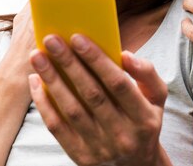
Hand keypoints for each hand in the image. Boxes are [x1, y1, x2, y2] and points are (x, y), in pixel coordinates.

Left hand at [29, 35, 168, 165]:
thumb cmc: (144, 120)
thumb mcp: (157, 98)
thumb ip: (147, 73)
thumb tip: (125, 54)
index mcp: (143, 117)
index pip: (118, 83)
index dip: (97, 60)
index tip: (78, 38)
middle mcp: (122, 134)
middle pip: (91, 94)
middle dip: (69, 64)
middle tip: (51, 40)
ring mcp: (100, 148)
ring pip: (71, 110)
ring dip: (52, 80)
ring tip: (38, 56)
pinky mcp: (80, 157)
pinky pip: (57, 128)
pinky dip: (44, 103)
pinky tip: (36, 82)